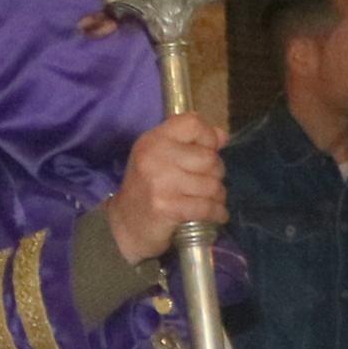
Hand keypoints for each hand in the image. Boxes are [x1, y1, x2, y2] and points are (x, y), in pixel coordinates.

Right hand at [111, 113, 226, 262]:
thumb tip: (222, 135)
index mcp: (153, 140)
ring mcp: (160, 183)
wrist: (125, 225)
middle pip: (209, 158)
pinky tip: (217, 214)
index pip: (192, 123)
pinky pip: (207, 207)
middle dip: (216, 172)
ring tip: (211, 199)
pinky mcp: (167, 207)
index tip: (209, 150)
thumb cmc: (147, 187)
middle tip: (209, 182)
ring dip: (218, 195)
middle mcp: (155, 157)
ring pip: (212, 184)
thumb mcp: (161, 157)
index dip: (208, 137)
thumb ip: (190, 143)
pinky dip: (217, 212)